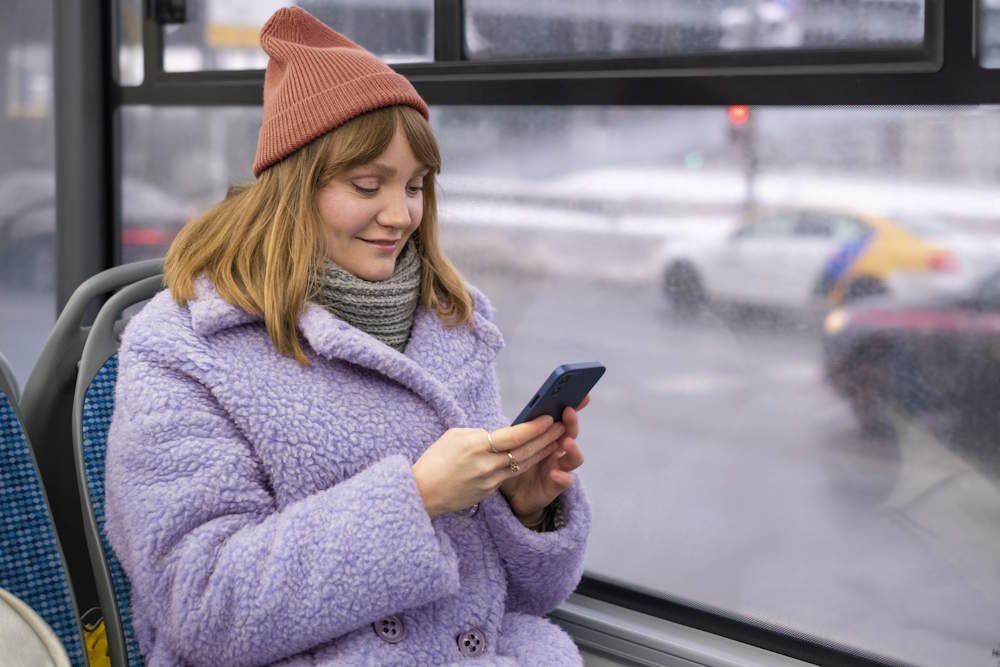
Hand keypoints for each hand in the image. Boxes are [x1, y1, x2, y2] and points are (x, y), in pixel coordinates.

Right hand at [412, 415, 565, 518]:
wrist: (421, 493)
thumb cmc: (435, 459)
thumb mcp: (455, 436)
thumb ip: (481, 434)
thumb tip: (499, 434)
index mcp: (475, 446)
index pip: (513, 436)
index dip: (533, 427)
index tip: (548, 417)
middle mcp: (485, 465)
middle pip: (524, 450)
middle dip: (546, 437)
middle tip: (563, 425)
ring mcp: (489, 481)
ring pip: (523, 464)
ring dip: (543, 451)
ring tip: (558, 438)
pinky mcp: (489, 492)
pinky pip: (512, 474)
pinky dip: (527, 462)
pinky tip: (538, 454)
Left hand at [500, 396, 588, 525]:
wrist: (511, 494)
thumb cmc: (512, 464)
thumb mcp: (513, 444)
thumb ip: (520, 430)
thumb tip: (520, 413)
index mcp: (548, 436)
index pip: (562, 417)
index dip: (573, 404)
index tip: (579, 391)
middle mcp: (558, 450)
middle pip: (571, 433)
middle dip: (572, 422)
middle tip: (568, 411)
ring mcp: (560, 467)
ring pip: (575, 457)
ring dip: (573, 449)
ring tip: (566, 442)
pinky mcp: (557, 485)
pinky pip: (566, 480)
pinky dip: (562, 477)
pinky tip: (555, 473)